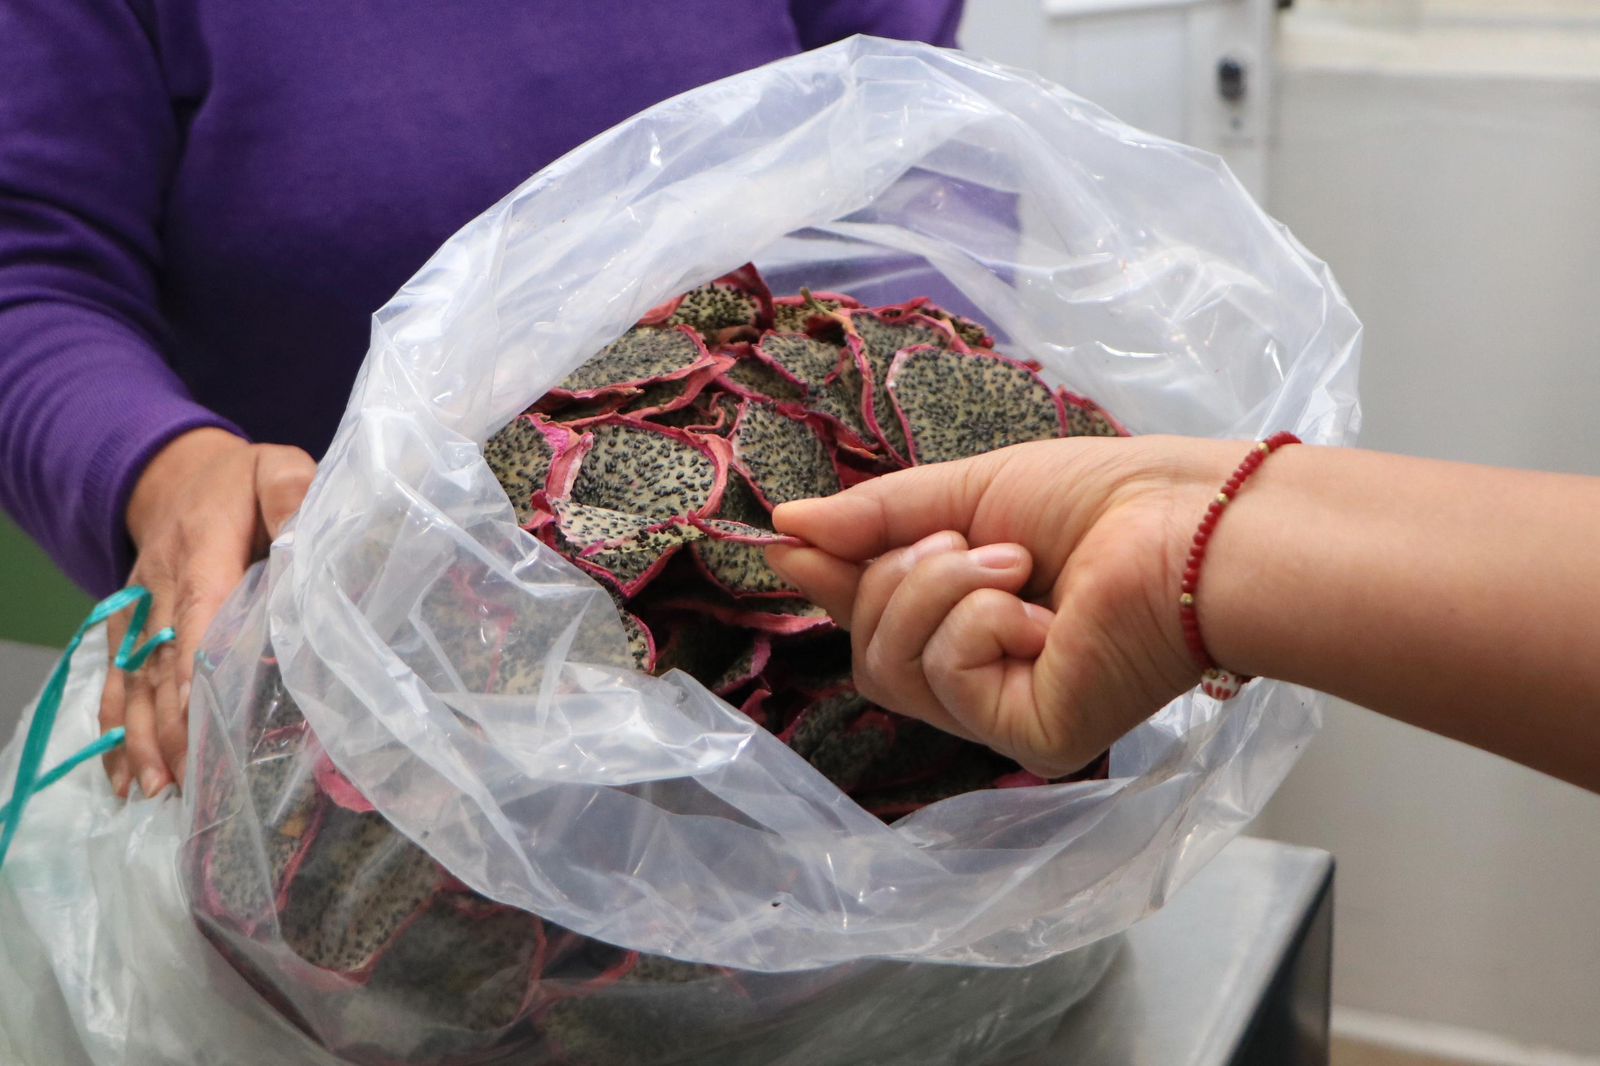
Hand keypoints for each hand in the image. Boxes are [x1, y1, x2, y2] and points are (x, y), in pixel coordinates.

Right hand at [101, 428, 315, 797]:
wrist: (170, 474)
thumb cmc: (239, 482)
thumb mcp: (274, 468)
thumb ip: (291, 494)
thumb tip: (307, 532)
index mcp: (202, 548)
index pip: (199, 610)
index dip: (196, 666)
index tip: (202, 717)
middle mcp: (162, 585)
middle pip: (163, 661)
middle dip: (174, 723)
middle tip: (193, 779)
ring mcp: (139, 611)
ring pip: (133, 681)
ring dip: (142, 738)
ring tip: (158, 790)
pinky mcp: (129, 629)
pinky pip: (115, 683)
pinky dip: (116, 731)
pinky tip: (124, 779)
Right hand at [766, 436, 1242, 776]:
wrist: (1192, 525)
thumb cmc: (1106, 498)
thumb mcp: (970, 492)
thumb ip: (878, 518)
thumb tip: (783, 530)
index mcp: (975, 614)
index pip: (875, 616)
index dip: (830, 582)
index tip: (783, 543)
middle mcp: (986, 673)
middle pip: (868, 648)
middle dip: (894, 577)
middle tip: (960, 543)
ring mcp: (1005, 713)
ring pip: (891, 665)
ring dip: (936, 591)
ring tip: (1012, 563)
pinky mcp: (1030, 739)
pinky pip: (944, 678)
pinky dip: (978, 622)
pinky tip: (1041, 610)